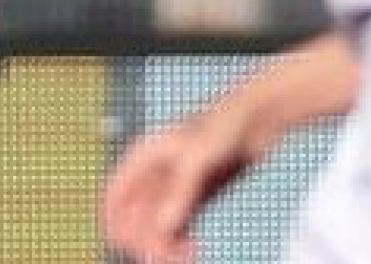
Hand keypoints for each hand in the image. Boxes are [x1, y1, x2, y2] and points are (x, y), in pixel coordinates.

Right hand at [101, 112, 254, 263]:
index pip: (114, 199)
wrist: (256, 121)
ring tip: (189, 255)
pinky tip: (194, 251)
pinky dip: (179, 244)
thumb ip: (179, 192)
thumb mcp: (199, 158)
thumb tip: (163, 227)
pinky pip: (175, 230)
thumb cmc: (224, 126)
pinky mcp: (191, 200)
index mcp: (142, 159)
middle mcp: (153, 175)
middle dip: (147, 241)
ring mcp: (172, 188)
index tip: (136, 247)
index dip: (116, 225)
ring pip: (154, 229)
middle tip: (172, 256)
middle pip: (133, 220)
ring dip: (164, 247)